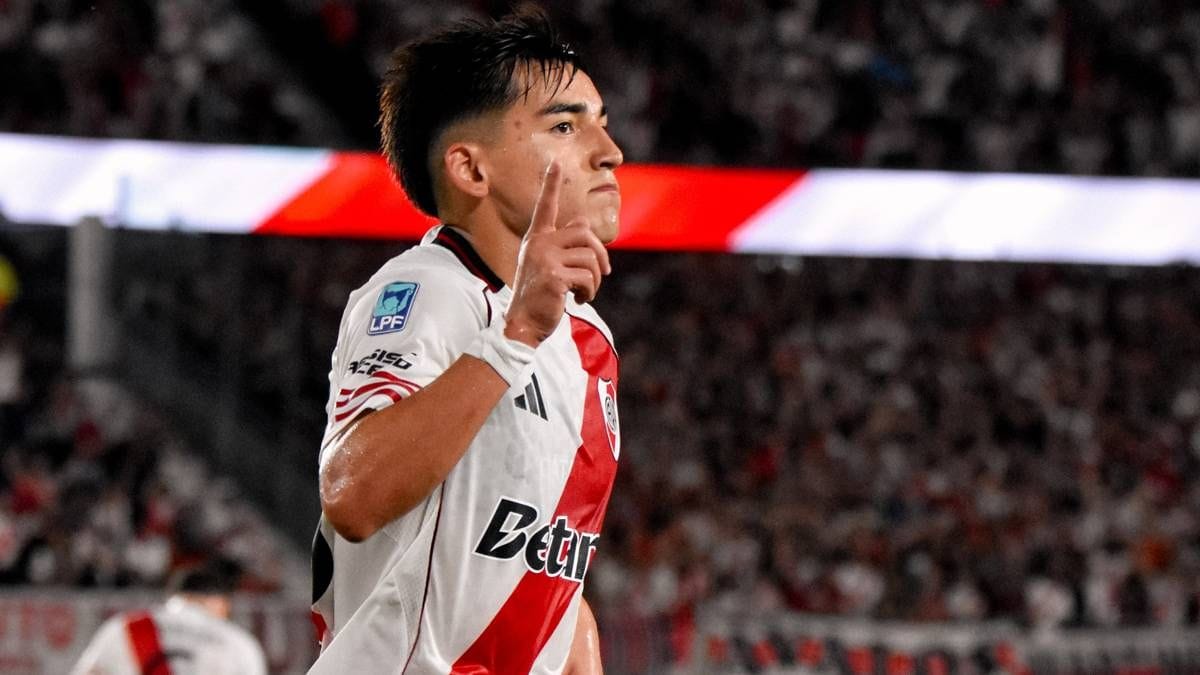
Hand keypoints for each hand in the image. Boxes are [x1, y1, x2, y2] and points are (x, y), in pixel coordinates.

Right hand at [505, 161, 610, 347]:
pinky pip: (587, 277)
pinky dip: (590, 291)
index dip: (551, 185)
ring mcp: (545, 258)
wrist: (524, 323)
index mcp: (537, 239)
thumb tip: (586, 226)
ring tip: (585, 292)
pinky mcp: (554, 275)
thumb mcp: (549, 266)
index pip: (545, 207)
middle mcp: (539, 244)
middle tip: (604, 273)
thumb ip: (565, 246)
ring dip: (596, 280)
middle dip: (601, 254)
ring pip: (590, 258)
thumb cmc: (539, 296)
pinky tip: (578, 299)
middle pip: (584, 232)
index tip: (555, 163)